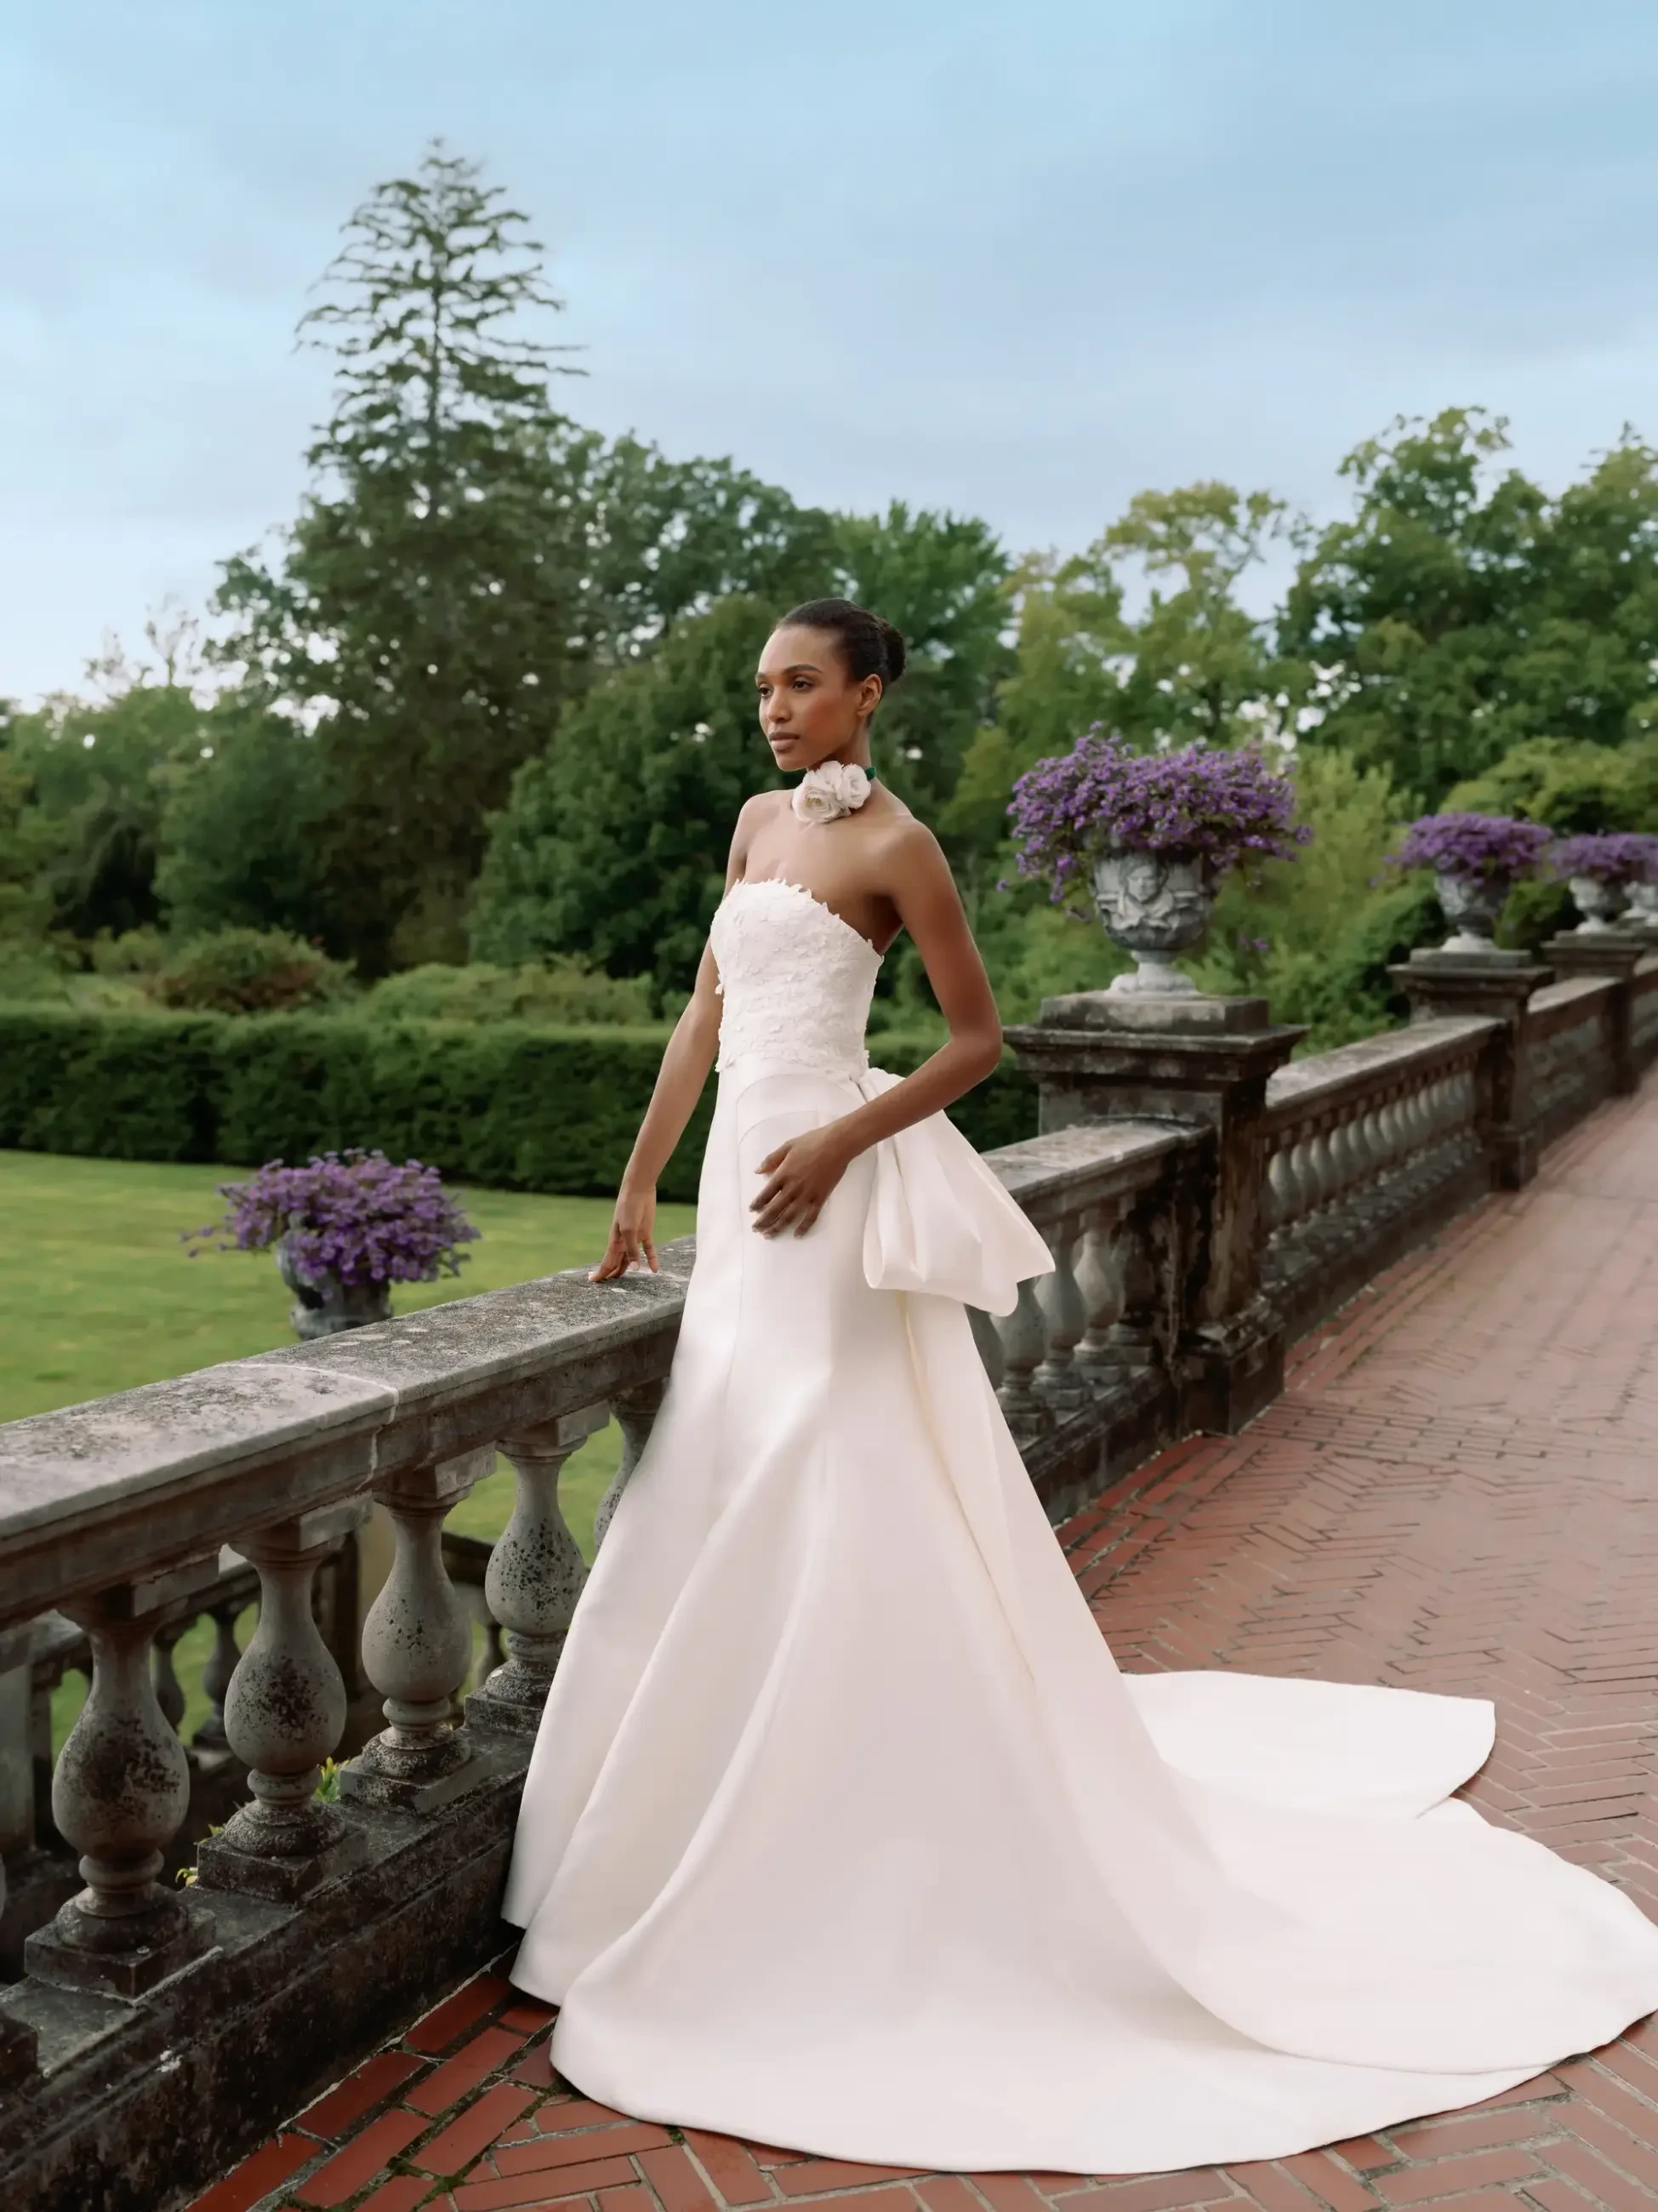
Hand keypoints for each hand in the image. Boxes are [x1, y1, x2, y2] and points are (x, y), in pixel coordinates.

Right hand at [590, 1183, 658, 1279]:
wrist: (639, 1190)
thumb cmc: (628, 1208)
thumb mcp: (629, 1230)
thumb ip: (631, 1250)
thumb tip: (635, 1269)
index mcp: (614, 1241)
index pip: (606, 1261)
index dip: (600, 1272)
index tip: (592, 1281)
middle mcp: (623, 1242)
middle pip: (617, 1262)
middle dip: (611, 1273)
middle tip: (608, 1287)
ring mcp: (635, 1238)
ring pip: (630, 1258)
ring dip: (629, 1269)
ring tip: (629, 1281)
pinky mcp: (646, 1233)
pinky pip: (649, 1251)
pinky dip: (652, 1260)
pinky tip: (655, 1270)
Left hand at [750, 1124, 852, 1238]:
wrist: (837, 1144)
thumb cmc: (812, 1142)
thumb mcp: (788, 1146)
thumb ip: (771, 1159)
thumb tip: (757, 1171)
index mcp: (783, 1174)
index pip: (765, 1194)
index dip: (757, 1204)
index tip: (752, 1211)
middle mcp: (792, 1188)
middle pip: (774, 1209)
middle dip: (763, 1221)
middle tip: (756, 1229)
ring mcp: (807, 1195)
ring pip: (789, 1216)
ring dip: (777, 1227)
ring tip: (769, 1235)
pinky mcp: (820, 1198)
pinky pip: (811, 1216)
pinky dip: (803, 1227)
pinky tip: (796, 1235)